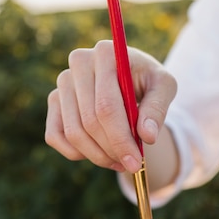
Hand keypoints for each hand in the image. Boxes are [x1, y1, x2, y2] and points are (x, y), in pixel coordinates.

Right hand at [45, 40, 176, 173]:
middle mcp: (78, 63)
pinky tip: (101, 153)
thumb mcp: (164, 88)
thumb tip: (147, 136)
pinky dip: (77, 153)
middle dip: (112, 150)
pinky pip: (56, 136)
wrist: (131, 78)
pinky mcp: (54, 100)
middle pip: (90, 121)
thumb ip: (157, 109)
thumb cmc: (149, 82)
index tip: (136, 162)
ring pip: (74, 133)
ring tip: (121, 161)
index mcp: (106, 53)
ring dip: (98, 155)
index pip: (106, 106)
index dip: (120, 139)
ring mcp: (63, 82)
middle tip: (132, 166)